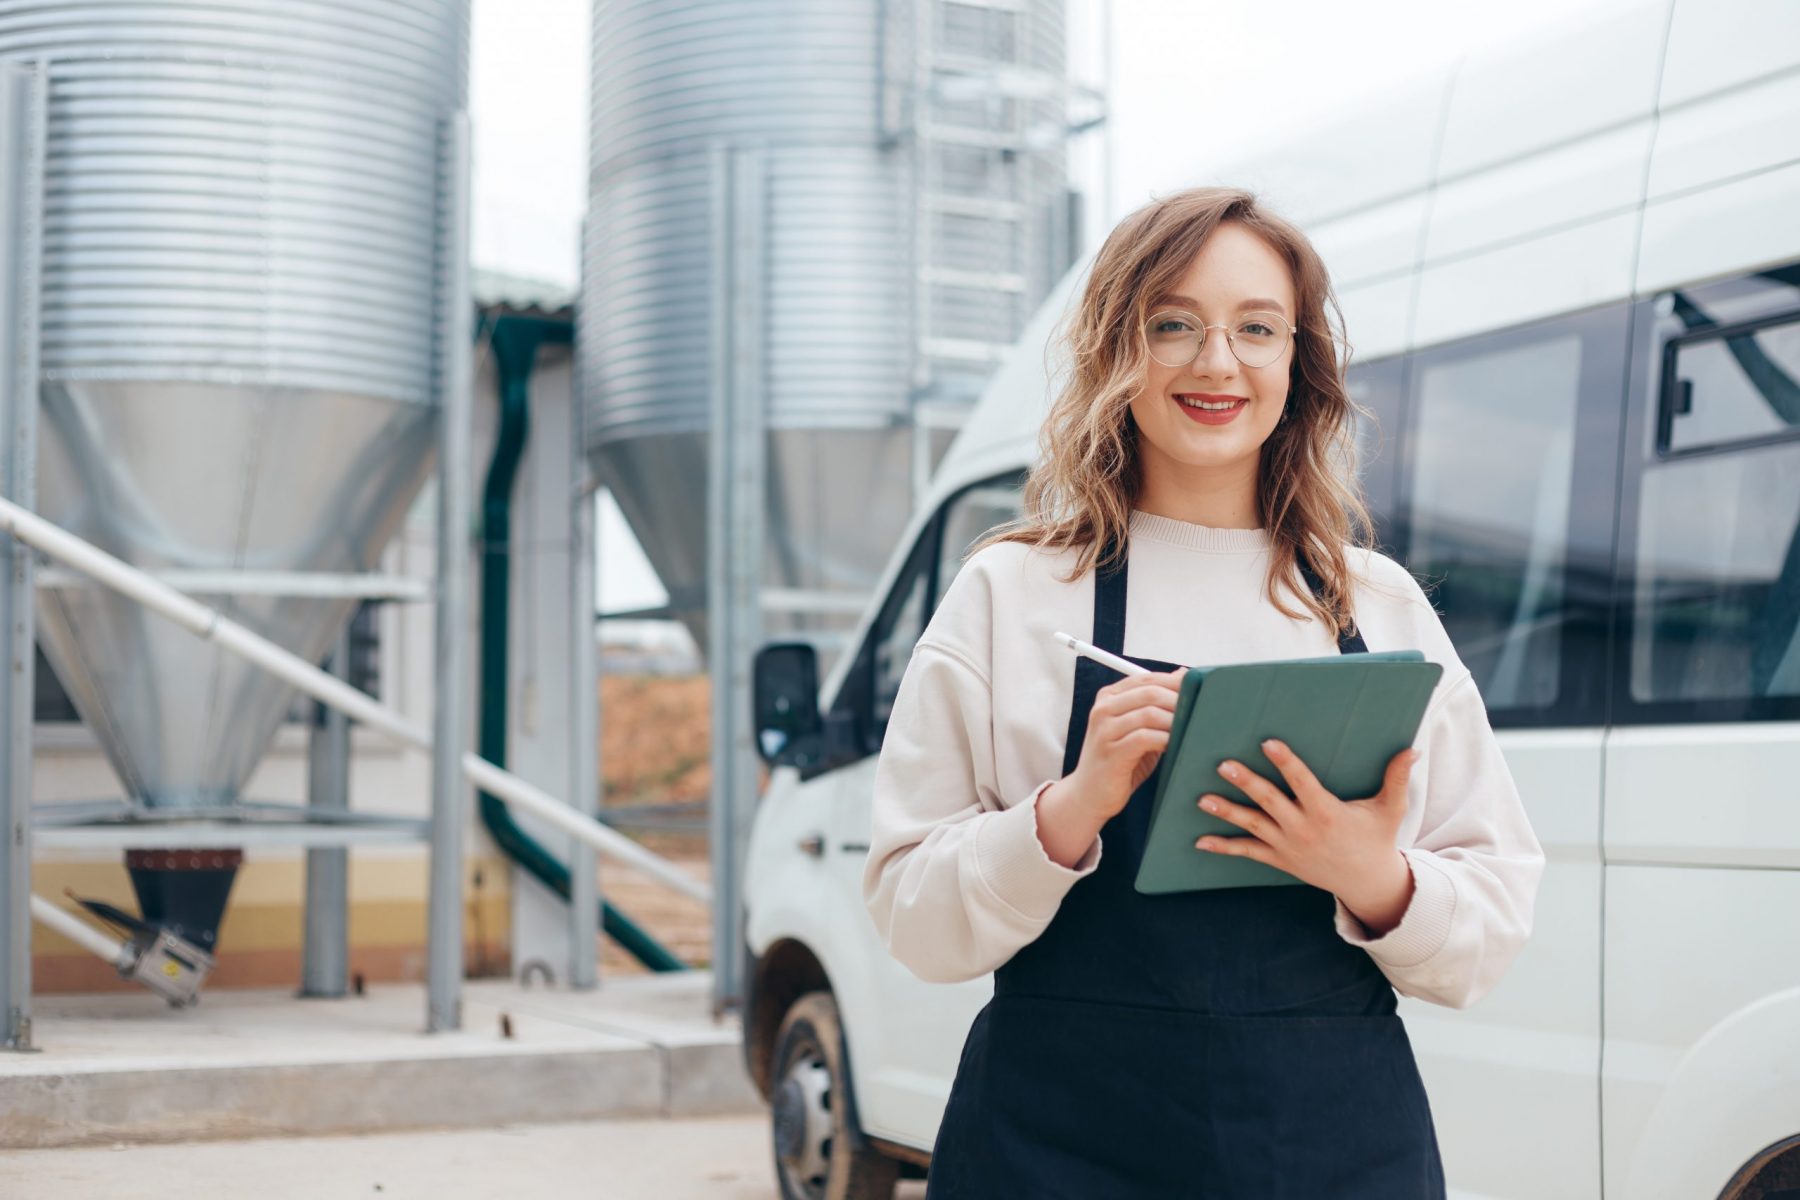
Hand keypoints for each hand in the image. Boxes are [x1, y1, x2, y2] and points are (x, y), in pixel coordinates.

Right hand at [1065, 668, 1184, 822]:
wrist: (1089, 795)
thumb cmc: (1119, 761)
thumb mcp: (1137, 729)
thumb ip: (1155, 705)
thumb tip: (1182, 675)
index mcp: (1108, 697)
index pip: (1147, 678)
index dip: (1175, 683)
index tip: (1198, 691)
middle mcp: (1103, 709)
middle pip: (1150, 692)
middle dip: (1179, 701)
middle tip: (1200, 713)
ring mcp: (1104, 730)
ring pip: (1150, 714)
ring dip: (1175, 722)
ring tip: (1191, 731)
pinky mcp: (1112, 752)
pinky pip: (1146, 738)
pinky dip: (1166, 740)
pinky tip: (1175, 747)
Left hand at [1195, 739, 1417, 934]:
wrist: (1367, 883)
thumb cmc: (1377, 839)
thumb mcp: (1390, 810)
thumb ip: (1396, 779)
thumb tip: (1411, 749)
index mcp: (1327, 813)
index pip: (1303, 783)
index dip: (1286, 762)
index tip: (1268, 743)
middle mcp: (1304, 829)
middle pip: (1270, 802)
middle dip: (1247, 783)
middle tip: (1223, 765)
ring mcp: (1288, 846)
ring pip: (1253, 826)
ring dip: (1227, 813)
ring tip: (1202, 800)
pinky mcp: (1279, 859)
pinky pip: (1247, 853)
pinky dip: (1223, 847)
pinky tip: (1199, 841)